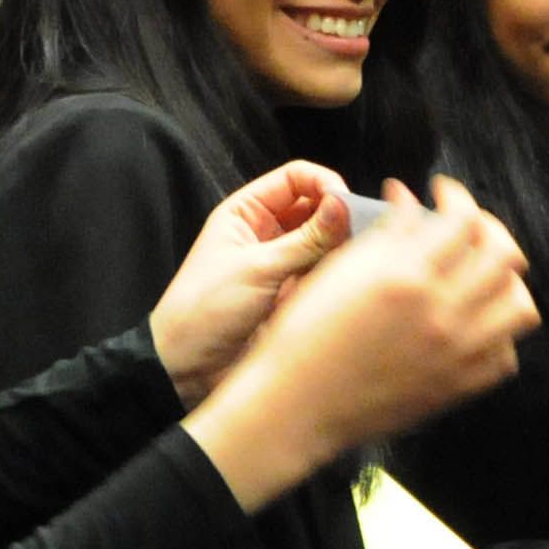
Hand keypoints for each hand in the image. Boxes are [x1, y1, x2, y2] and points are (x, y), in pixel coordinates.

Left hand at [148, 162, 349, 403]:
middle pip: (317, 208)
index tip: (346, 203)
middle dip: (339, 217)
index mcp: (247, 213)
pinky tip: (346, 284)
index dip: (324, 184)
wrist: (187, 369)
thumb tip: (344, 205)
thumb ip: (307, 239)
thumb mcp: (258, 269)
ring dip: (342, 248)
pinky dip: (338, 276)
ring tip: (355, 260)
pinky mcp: (294, 295)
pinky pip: (325, 276)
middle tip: (361, 232)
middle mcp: (267, 234)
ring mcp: (283, 265)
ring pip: (326, 243)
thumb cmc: (203, 312)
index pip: (297, 178)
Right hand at [185, 178, 535, 506]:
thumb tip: (409, 199)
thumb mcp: (339, 271)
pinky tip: (472, 323)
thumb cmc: (305, 338)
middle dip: (490, 229)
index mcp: (407, 277)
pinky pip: (505, 356)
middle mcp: (441, 313)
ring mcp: (456, 354)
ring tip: (479, 276)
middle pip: (505, 255)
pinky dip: (497, 334)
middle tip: (467, 229)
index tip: (442, 194)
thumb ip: (385, 231)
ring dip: (505, 283)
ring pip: (520, 305)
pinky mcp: (457, 387)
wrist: (298, 405)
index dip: (456, 196)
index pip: (462, 219)